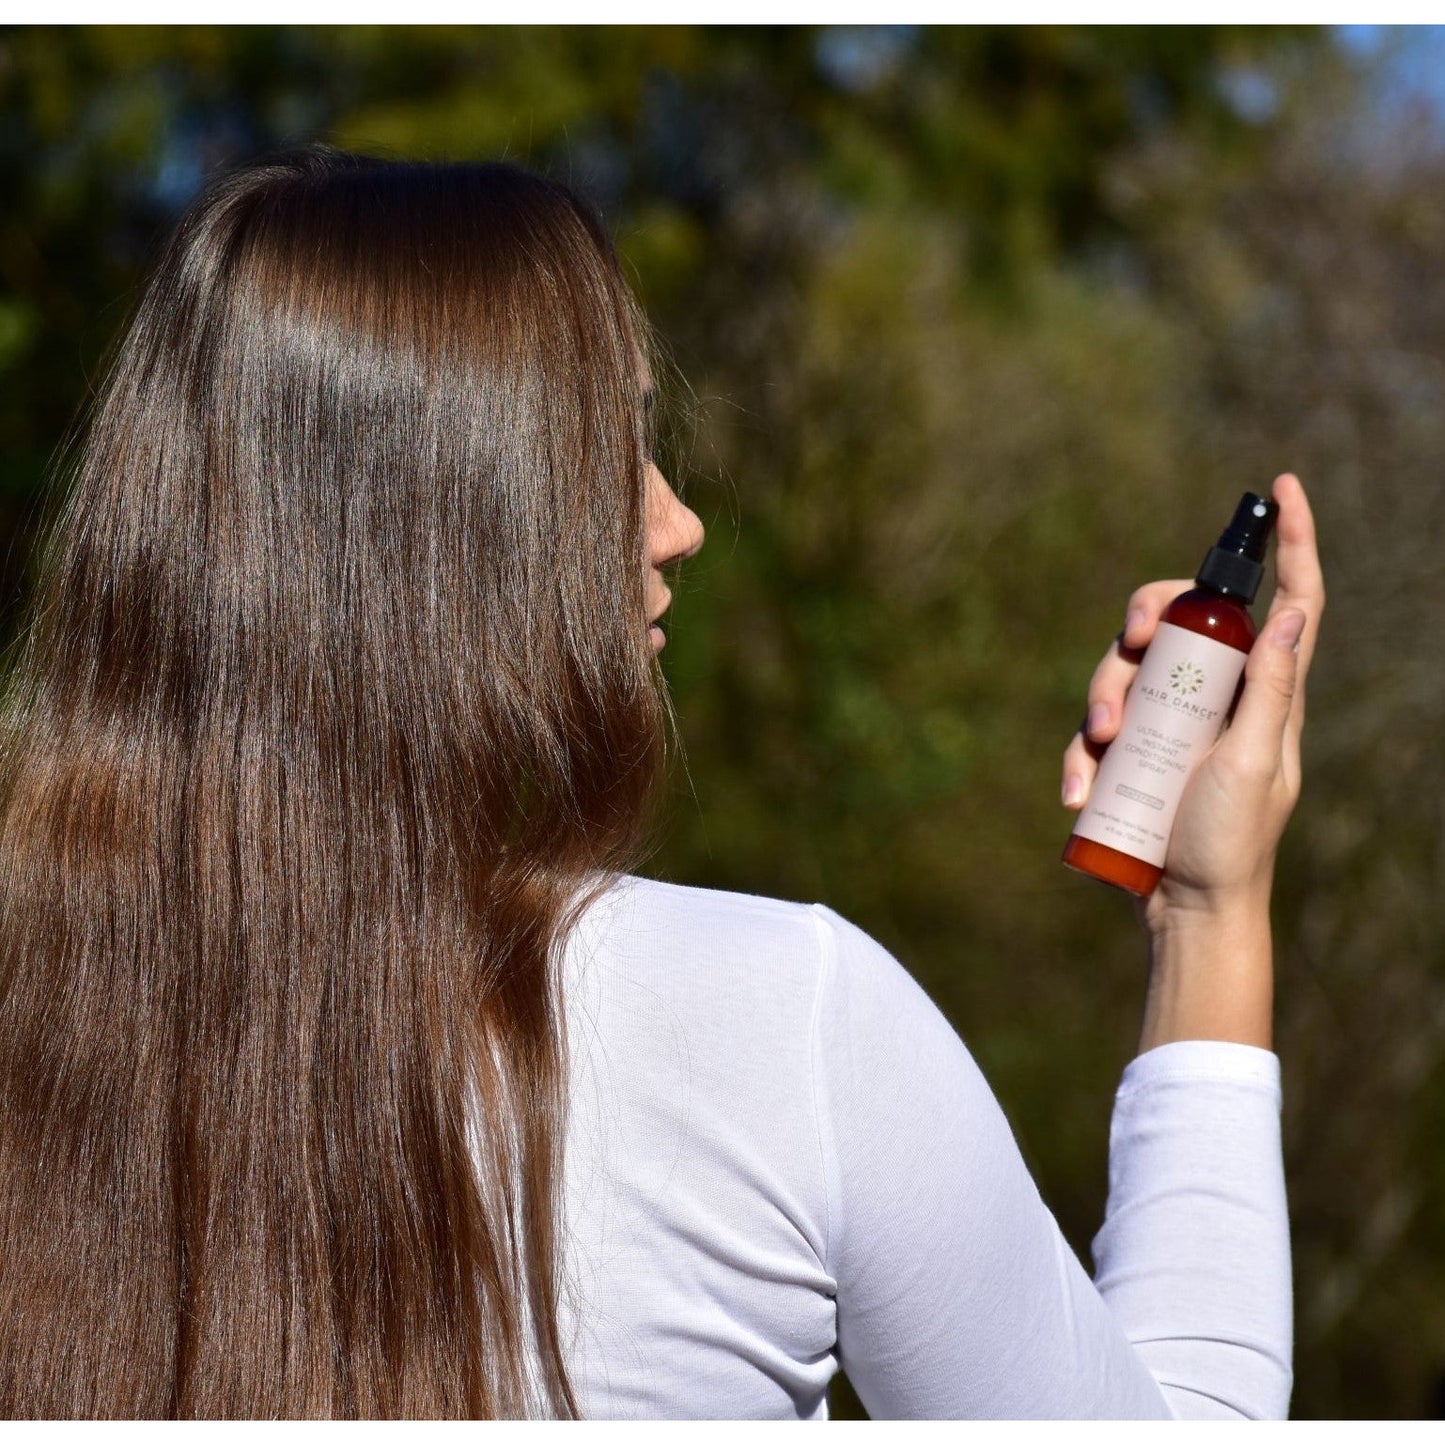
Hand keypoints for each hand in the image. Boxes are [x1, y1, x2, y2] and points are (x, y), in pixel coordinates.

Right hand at [1061, 474, 1324, 929]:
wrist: (1187, 912)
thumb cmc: (1229, 844)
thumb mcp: (1252, 764)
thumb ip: (1272, 690)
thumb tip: (1293, 611)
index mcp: (1264, 693)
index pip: (1291, 602)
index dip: (1292, 543)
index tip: (1282, 488)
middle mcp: (1216, 698)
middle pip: (1177, 622)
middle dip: (1142, 617)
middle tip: (1130, 640)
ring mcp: (1169, 725)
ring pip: (1123, 670)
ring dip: (1100, 699)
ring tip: (1100, 749)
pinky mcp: (1131, 755)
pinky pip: (1093, 730)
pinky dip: (1079, 756)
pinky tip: (1078, 793)